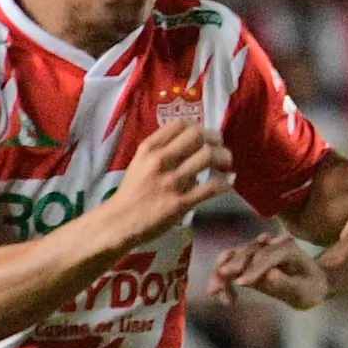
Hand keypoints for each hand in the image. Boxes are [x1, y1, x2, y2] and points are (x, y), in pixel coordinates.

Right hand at [99, 123, 233, 248]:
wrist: (120, 222)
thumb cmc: (131, 193)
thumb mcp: (139, 163)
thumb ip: (161, 151)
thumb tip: (190, 147)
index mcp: (149, 148)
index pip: (180, 124)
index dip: (198, 126)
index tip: (205, 135)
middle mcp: (161, 160)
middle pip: (197, 136)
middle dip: (215, 139)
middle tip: (220, 147)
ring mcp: (172, 181)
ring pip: (207, 157)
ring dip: (223, 157)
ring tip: (226, 163)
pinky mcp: (181, 203)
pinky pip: (210, 188)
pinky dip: (224, 183)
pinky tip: (228, 182)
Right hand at [210, 229, 331, 308]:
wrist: (310, 284)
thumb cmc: (309, 289)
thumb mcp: (303, 292)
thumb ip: (286, 284)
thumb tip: (268, 275)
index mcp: (287, 247)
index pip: (267, 256)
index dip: (254, 270)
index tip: (242, 284)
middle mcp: (271, 244)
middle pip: (246, 251)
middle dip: (232, 267)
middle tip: (219, 286)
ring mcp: (258, 250)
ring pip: (233, 256)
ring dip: (220, 273)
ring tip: (214, 293)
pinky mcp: (248, 259)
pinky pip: (229, 265)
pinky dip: (222, 278)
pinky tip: (223, 298)